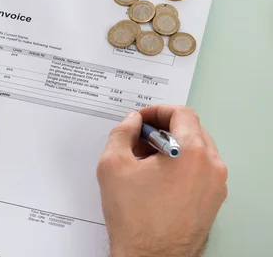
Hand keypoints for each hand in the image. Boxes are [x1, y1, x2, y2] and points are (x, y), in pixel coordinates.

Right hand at [96, 106, 227, 256]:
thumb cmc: (135, 218)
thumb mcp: (113, 165)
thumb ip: (121, 133)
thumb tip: (131, 122)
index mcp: (190, 152)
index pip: (182, 113)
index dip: (157, 111)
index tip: (142, 119)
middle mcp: (210, 167)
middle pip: (192, 129)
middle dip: (164, 128)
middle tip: (140, 138)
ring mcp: (215, 186)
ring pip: (197, 149)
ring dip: (173, 146)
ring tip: (146, 160)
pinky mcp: (213, 201)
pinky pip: (201, 170)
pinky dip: (181, 164)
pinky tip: (157, 177)